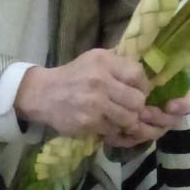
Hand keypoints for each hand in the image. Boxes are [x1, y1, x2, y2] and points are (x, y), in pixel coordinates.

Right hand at [16, 49, 161, 144]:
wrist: (42, 94)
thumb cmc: (73, 76)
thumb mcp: (94, 59)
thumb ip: (119, 64)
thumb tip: (146, 77)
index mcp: (103, 62)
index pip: (138, 75)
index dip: (142, 86)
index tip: (136, 91)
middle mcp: (100, 81)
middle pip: (137, 100)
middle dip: (136, 106)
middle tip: (128, 107)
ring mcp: (94, 104)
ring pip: (129, 118)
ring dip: (126, 120)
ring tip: (117, 117)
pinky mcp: (88, 123)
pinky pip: (114, 130)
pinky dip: (113, 129)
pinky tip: (104, 123)